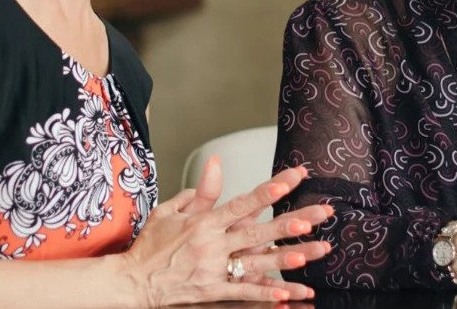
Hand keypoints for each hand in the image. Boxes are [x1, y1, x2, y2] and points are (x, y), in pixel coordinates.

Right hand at [122, 157, 332, 306]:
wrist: (133, 281)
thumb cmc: (151, 245)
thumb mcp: (170, 210)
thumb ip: (198, 191)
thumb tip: (216, 164)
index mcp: (204, 222)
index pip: (243, 201)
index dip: (269, 190)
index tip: (293, 177)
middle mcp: (213, 244)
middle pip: (261, 230)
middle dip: (294, 220)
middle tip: (322, 213)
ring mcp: (214, 269)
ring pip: (259, 262)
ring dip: (290, 256)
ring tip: (317, 250)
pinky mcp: (212, 291)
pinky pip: (245, 292)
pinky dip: (267, 292)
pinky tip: (289, 291)